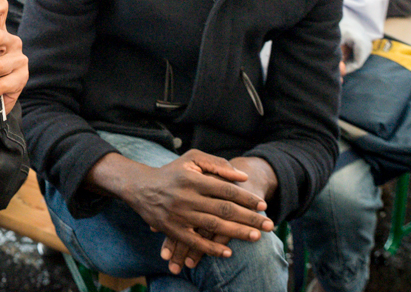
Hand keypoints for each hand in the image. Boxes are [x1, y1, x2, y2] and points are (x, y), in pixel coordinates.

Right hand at [158, 156, 276, 273]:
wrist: (141, 187)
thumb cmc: (172, 171)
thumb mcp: (192, 158)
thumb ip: (217, 164)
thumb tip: (242, 177)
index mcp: (193, 178)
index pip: (225, 189)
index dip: (246, 198)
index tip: (262, 206)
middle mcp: (186, 196)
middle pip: (224, 209)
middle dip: (249, 218)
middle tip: (269, 224)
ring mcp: (179, 214)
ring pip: (213, 226)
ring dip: (237, 233)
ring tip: (256, 237)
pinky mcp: (172, 229)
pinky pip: (194, 242)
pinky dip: (211, 249)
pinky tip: (228, 252)